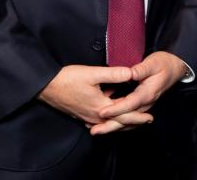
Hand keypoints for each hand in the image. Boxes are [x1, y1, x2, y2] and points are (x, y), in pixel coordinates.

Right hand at [37, 64, 151, 133]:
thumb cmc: (67, 79)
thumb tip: (131, 73)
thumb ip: (113, 74)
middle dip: (133, 122)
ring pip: (109, 123)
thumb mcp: (92, 73)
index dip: (138, 115)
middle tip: (147, 120)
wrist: (45, 87)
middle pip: (118, 122)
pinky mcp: (82, 115)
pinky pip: (100, 121)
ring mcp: (87, 117)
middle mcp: (94, 116)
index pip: (124, 114)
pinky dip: (110, 120)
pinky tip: (113, 113)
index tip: (150, 116)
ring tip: (134, 118)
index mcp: (100, 107)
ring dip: (122, 121)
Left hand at [90, 51, 186, 134]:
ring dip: (112, 126)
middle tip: (94, 130)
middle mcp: (146, 103)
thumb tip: (131, 73)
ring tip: (96, 130)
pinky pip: (129, 118)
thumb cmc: (164, 64)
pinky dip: (117, 122)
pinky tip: (106, 122)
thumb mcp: (153, 63)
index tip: (102, 112)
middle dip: (110, 125)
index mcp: (148, 93)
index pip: (130, 104)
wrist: (174, 68)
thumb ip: (141, 69)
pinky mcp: (141, 106)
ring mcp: (144, 106)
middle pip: (127, 118)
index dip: (115, 109)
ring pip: (127, 121)